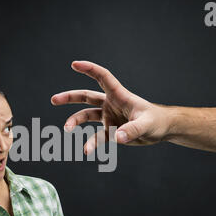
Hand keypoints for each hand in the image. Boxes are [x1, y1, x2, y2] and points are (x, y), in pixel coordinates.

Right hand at [51, 61, 172, 154]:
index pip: (102, 77)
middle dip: (70, 97)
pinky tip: (86, 151)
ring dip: (75, 121)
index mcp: (119, 95)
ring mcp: (109, 116)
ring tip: (66, 129)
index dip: (89, 69)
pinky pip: (96, 137)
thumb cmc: (156, 121)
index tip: (74, 64)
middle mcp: (110, 104)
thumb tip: (118, 137)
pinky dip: (91, 143)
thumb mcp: (146, 124)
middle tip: (54, 99)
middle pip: (86, 97)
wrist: (161, 130)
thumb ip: (132, 130)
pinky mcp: (110, 130)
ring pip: (86, 116)